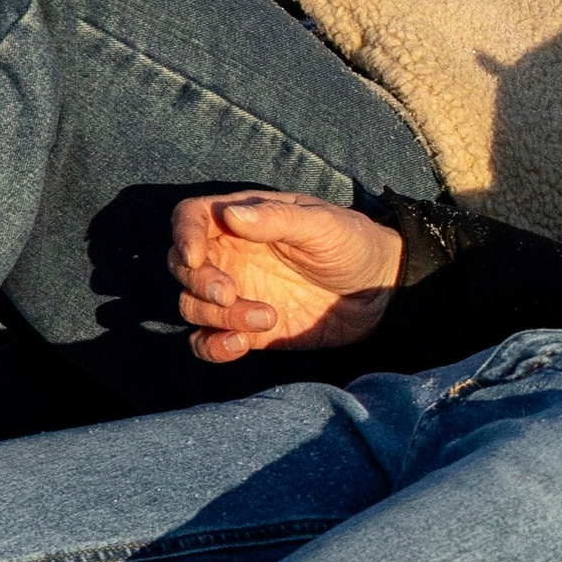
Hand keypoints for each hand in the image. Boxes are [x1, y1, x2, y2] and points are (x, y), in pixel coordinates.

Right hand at [168, 190, 402, 362]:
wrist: (379, 292)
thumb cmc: (352, 244)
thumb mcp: (323, 224)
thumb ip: (276, 219)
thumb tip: (229, 214)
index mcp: (246, 219)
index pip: (191, 217)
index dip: (184, 234)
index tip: (197, 258)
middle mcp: (233, 255)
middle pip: (182, 266)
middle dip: (199, 282)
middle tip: (231, 293)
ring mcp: (237, 293)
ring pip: (192, 305)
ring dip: (217, 316)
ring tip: (266, 319)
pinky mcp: (246, 328)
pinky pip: (207, 340)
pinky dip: (211, 346)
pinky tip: (240, 345)